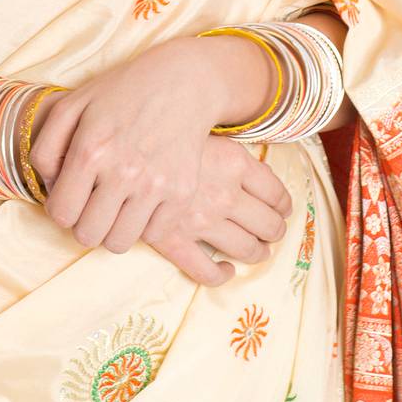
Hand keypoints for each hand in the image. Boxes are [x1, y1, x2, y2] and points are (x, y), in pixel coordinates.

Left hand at [28, 35, 286, 255]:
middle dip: (84, 221)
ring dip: (112, 227)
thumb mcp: (73, 104)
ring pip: (118, 243)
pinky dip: (144, 222)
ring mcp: (156, 184)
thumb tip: (49, 188)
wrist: (183, 80)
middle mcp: (124, 171)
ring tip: (116, 203)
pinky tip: (142, 198)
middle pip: (87, 235)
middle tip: (93, 201)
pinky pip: (153, 235)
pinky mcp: (182, 193)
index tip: (71, 195)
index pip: (62, 213)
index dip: (61, 208)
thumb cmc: (121, 92)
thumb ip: (46, 148)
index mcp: (91, 149)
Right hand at [138, 131, 294, 286]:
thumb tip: (250, 166)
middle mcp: (224, 194)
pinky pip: (206, 271)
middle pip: (268, 224)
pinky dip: (221, 275)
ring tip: (259, 250)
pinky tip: (226, 270)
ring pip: (246, 249)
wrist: (117, 142)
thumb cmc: (160, 126)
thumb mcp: (203, 126)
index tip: (283, 208)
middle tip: (274, 231)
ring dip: (258, 253)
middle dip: (275, 230)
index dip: (283, 204)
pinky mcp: (176, 241)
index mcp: (234, 162)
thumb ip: (228, 148)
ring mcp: (202, 221)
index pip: (275, 192)